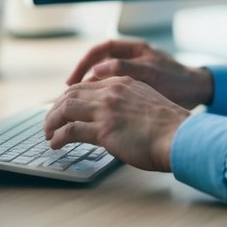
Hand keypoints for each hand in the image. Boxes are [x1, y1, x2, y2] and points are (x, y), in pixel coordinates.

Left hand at [43, 76, 190, 170]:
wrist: (179, 135)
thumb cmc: (169, 127)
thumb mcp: (147, 103)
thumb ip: (129, 104)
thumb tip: (119, 118)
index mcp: (123, 82)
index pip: (87, 85)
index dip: (71, 96)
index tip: (64, 107)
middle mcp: (111, 91)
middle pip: (71, 94)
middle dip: (56, 108)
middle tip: (50, 121)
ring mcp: (106, 109)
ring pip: (65, 109)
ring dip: (52, 121)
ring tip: (48, 132)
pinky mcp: (103, 129)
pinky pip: (70, 130)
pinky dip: (58, 137)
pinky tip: (55, 144)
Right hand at [66, 39, 213, 108]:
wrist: (199, 92)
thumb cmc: (179, 80)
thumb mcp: (151, 73)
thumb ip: (126, 69)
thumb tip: (98, 70)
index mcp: (134, 48)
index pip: (100, 50)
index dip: (84, 63)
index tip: (73, 80)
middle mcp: (131, 58)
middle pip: (98, 63)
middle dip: (82, 78)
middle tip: (68, 95)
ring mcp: (134, 73)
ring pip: (104, 79)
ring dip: (91, 90)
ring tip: (79, 106)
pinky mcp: (137, 87)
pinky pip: (113, 90)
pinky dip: (103, 99)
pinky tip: (97, 112)